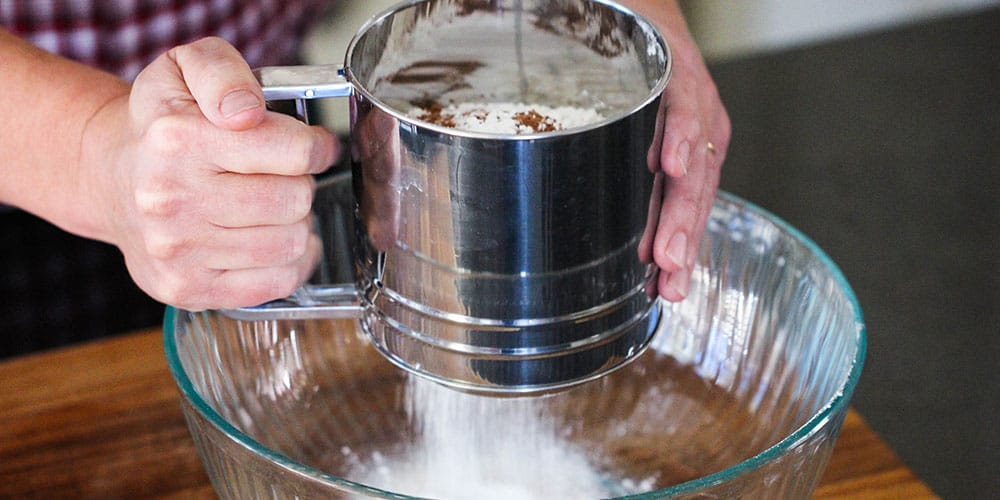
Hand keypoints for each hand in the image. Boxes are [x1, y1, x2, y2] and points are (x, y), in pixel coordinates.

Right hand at [81, 37, 338, 309]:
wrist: (111, 177)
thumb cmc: (163, 124)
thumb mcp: (185, 68)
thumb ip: (222, 72)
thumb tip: (246, 111)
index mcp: (178, 139)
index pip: (294, 152)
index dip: (315, 147)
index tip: (310, 146)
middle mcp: (172, 198)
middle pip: (296, 200)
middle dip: (300, 184)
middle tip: (281, 177)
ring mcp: (177, 251)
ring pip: (291, 243)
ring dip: (295, 223)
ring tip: (272, 208)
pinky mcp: (187, 288)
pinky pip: (277, 282)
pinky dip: (289, 261)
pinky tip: (271, 240)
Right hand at [638, 6, 730, 301]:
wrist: (639, 10)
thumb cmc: (633, 76)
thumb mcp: (636, 134)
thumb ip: (634, 181)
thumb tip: (620, 242)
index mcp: (696, 152)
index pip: (692, 210)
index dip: (681, 250)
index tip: (666, 291)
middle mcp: (703, 131)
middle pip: (696, 194)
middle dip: (682, 241)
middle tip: (668, 282)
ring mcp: (694, 101)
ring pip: (694, 161)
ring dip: (680, 208)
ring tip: (667, 249)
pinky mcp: (678, 68)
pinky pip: (682, 104)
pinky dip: (680, 136)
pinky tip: (672, 164)